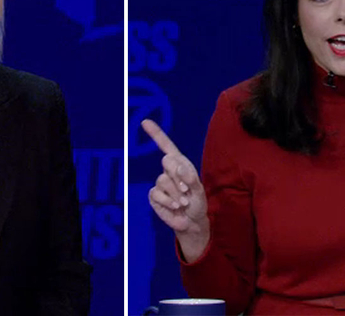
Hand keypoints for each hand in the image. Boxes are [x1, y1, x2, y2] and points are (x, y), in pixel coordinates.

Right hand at [142, 119, 209, 261]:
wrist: (192, 222)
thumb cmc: (197, 203)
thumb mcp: (199, 190)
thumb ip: (190, 178)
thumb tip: (178, 167)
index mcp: (181, 164)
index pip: (166, 146)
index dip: (156, 133)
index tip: (145, 122)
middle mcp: (169, 171)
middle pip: (167, 161)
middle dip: (178, 176)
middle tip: (187, 190)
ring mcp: (160, 183)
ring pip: (163, 180)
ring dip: (176, 193)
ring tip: (184, 202)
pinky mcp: (154, 196)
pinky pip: (157, 193)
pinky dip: (169, 201)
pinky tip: (176, 207)